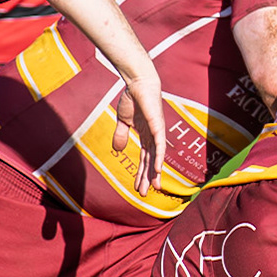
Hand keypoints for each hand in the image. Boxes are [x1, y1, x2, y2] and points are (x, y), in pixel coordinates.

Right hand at [112, 73, 166, 196]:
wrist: (138, 82)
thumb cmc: (132, 98)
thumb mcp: (123, 120)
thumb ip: (120, 135)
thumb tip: (117, 150)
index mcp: (146, 136)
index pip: (144, 159)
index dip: (140, 174)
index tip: (137, 188)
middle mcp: (154, 137)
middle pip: (150, 162)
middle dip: (147, 178)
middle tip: (144, 194)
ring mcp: (157, 132)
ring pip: (156, 157)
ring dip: (154, 173)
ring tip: (153, 187)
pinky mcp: (158, 125)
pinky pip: (159, 145)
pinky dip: (159, 158)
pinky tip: (158, 170)